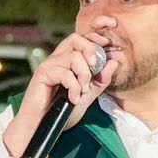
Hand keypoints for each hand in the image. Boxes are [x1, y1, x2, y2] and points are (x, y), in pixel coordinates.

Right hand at [2, 28, 118, 157]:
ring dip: (84, 75)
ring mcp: (49, 64)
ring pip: (74, 56)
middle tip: (94, 68)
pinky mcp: (43, 73)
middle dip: (91, 51)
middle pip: (77, 38)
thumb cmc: (62, 110)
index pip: (82, 37)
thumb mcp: (87, 95)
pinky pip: (65, 73)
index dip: (96, 33)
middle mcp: (58, 57)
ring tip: (82, 91)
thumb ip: (100, 80)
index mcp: (68, 59)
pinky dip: (74, 87)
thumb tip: (114, 62)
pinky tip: (72, 98)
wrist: (43, 125)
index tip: (108, 39)